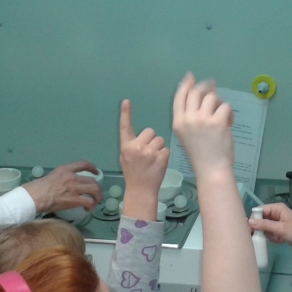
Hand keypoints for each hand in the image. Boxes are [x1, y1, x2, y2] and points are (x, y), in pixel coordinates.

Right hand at [22, 160, 102, 213]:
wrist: (34, 197)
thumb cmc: (38, 188)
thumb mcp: (52, 176)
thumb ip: (62, 178)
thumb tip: (66, 184)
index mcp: (65, 169)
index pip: (83, 164)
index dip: (93, 168)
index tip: (96, 172)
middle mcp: (72, 177)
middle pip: (92, 180)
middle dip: (97, 188)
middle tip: (96, 194)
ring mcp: (74, 188)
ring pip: (94, 190)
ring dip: (97, 197)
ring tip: (95, 202)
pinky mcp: (74, 200)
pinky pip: (89, 201)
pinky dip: (91, 205)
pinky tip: (88, 209)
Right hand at [119, 99, 168, 220]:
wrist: (140, 190)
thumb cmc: (134, 173)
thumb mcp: (126, 158)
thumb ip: (132, 146)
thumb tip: (142, 136)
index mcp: (126, 146)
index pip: (125, 127)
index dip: (125, 113)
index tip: (126, 101)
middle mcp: (136, 147)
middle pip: (150, 132)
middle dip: (151, 140)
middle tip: (148, 154)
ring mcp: (148, 152)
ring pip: (160, 140)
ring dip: (159, 148)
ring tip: (153, 160)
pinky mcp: (160, 157)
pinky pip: (166, 150)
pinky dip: (164, 156)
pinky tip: (159, 165)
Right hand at [171, 73, 233, 178]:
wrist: (211, 168)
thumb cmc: (200, 153)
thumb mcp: (186, 134)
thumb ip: (189, 116)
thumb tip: (198, 94)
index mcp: (178, 122)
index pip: (180, 96)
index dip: (186, 84)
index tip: (191, 76)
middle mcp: (188, 118)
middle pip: (196, 92)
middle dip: (206, 86)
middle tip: (213, 86)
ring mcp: (203, 120)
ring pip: (212, 97)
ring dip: (219, 103)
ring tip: (222, 115)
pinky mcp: (218, 122)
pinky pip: (225, 106)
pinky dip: (229, 114)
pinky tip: (229, 123)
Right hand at [248, 203, 291, 256]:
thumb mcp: (280, 229)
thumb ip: (264, 225)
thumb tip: (249, 221)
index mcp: (278, 208)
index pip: (260, 210)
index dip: (254, 218)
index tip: (249, 229)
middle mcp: (277, 213)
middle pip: (261, 219)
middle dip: (263, 229)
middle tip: (264, 236)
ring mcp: (278, 222)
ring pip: (265, 227)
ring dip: (269, 235)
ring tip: (278, 239)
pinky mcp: (280, 230)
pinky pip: (270, 233)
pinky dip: (273, 238)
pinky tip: (280, 241)